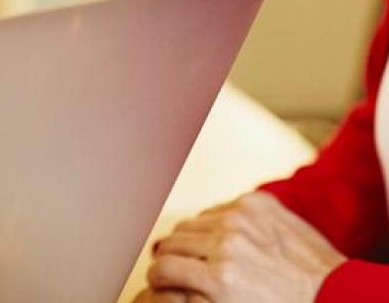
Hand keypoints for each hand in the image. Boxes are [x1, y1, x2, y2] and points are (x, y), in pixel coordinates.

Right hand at [145, 192, 343, 301]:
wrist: (337, 295)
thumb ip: (194, 297)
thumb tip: (161, 282)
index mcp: (220, 278)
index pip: (163, 267)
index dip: (157, 275)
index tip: (160, 278)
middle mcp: (227, 242)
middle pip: (172, 239)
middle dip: (171, 256)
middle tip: (176, 266)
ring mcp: (242, 217)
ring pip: (192, 221)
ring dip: (192, 238)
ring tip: (201, 254)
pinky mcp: (257, 202)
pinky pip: (218, 208)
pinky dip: (217, 223)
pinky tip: (227, 238)